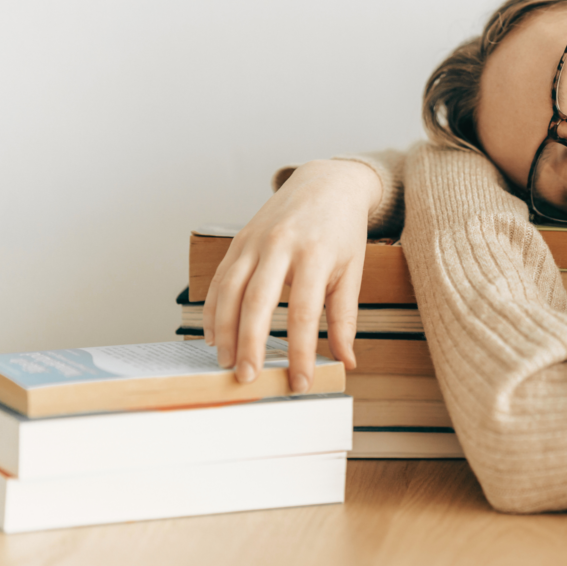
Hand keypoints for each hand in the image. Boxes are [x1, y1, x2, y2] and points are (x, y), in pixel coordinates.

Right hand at [202, 159, 382, 390]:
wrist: (326, 183)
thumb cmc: (342, 230)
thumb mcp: (352, 271)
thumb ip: (345, 318)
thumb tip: (346, 360)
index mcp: (315, 255)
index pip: (303, 313)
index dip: (300, 352)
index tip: (300, 382)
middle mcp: (280, 246)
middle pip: (257, 302)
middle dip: (250, 344)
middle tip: (248, 377)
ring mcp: (255, 241)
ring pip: (230, 291)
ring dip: (224, 331)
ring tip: (227, 362)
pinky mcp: (239, 240)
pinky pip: (220, 279)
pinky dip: (213, 309)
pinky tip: (214, 334)